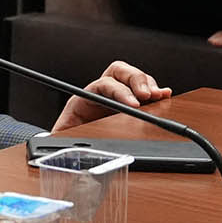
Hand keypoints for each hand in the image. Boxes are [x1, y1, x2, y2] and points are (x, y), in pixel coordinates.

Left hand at [50, 60, 171, 131]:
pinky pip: (142, 91)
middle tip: (148, 96)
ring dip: (148, 85)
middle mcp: (100, 93)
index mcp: (82, 99)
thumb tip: (57, 141)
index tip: (132, 105)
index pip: (101, 86)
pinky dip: (155, 91)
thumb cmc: (65, 143)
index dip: (118, 92)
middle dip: (136, 80)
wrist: (69, 150)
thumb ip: (62, 138)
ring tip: (159, 96)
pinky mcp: (128, 103)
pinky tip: (164, 96)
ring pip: (132, 78)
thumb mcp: (62, 141)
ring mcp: (115, 96)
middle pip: (119, 72)